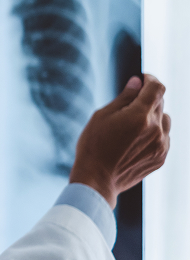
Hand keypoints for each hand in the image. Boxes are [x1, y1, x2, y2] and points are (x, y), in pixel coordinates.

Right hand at [70, 74, 170, 208]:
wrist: (97, 180)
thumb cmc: (94, 146)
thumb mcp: (102, 116)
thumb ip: (123, 98)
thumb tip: (137, 82)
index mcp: (140, 116)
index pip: (157, 88)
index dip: (150, 79)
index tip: (143, 79)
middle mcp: (156, 130)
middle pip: (160, 103)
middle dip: (147, 99)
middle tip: (130, 104)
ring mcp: (161, 145)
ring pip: (164, 121)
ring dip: (153, 117)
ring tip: (133, 125)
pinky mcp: (161, 158)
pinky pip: (164, 138)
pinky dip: (154, 133)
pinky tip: (135, 140)